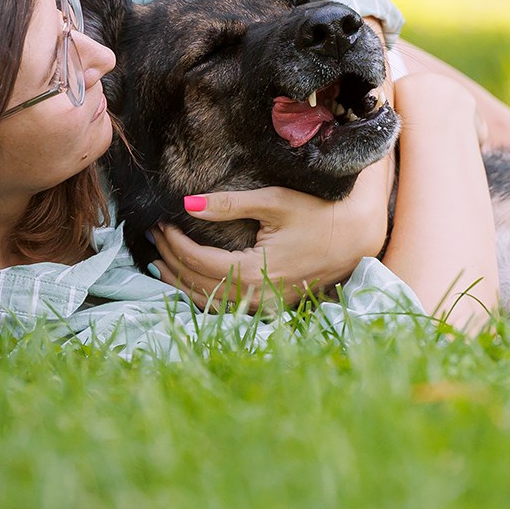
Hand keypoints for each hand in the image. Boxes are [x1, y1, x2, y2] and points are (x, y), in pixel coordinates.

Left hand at [151, 154, 395, 312]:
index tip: (160, 224)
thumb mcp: (275, 202)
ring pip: (208, 302)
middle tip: (152, 238)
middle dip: (170, 261)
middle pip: (197, 285)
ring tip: (159, 261)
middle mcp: (256, 296)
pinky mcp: (270, 306)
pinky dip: (202, 294)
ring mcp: (264, 306)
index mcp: (253, 271)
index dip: (174, 244)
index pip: (198, 262)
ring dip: (180, 283)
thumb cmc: (319, 214)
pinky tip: (189, 280)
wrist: (357, 238)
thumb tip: (187, 203)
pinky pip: (226, 306)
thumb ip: (230, 204)